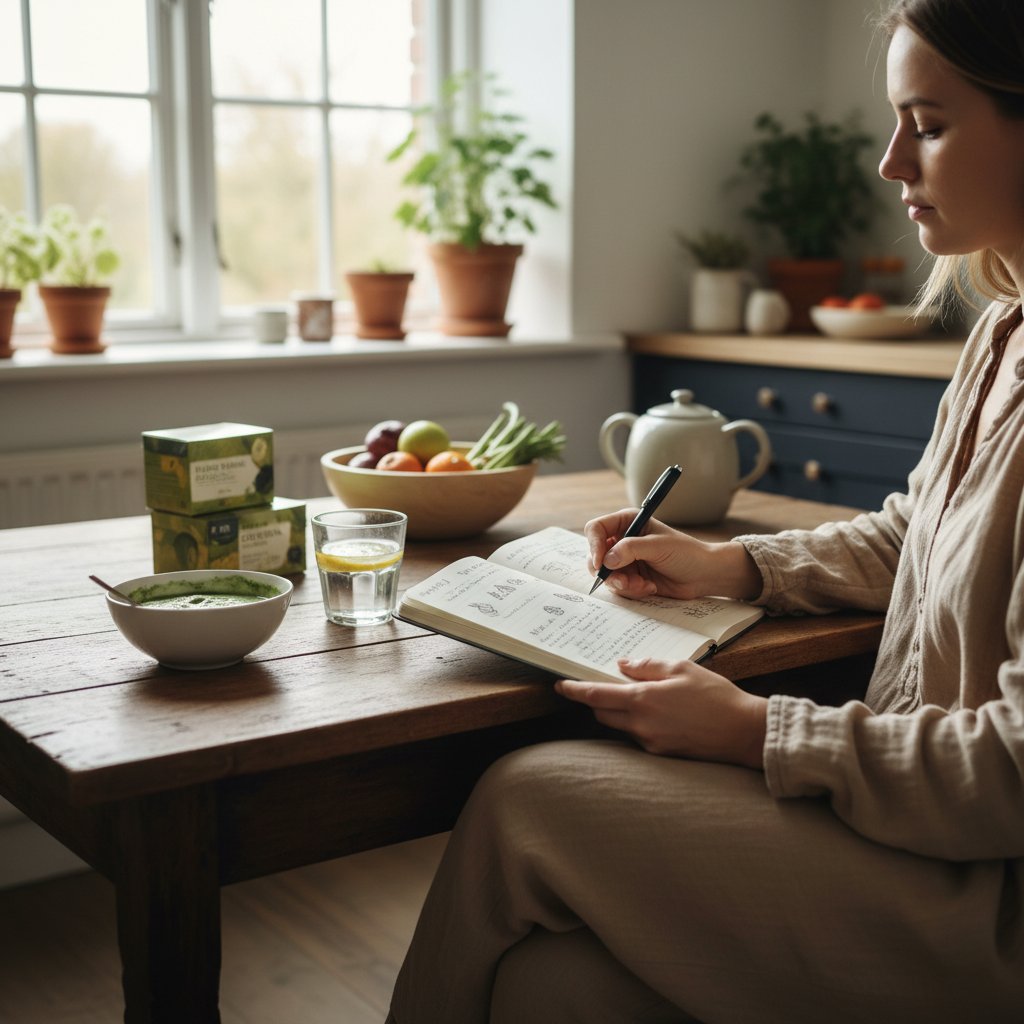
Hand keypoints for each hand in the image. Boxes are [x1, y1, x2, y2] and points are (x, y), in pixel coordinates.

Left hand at [555, 657, 766, 768]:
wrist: (744, 732)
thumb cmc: (717, 697)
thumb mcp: (682, 669)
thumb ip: (648, 667)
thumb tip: (622, 666)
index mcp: (643, 700)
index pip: (596, 696)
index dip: (574, 690)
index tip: (560, 685)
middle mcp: (641, 725)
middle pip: (602, 713)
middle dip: (598, 700)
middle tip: (606, 685)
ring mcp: (650, 743)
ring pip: (620, 726)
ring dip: (620, 712)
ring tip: (642, 698)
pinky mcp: (662, 755)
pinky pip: (639, 736)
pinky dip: (639, 724)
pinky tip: (661, 714)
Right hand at [584, 510, 760, 600]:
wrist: (703, 575)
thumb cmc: (686, 553)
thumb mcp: (658, 547)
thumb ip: (630, 550)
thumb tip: (606, 560)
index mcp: (627, 522)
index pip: (596, 529)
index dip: (594, 545)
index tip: (600, 563)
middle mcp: (622, 540)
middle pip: (595, 555)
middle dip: (609, 572)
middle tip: (624, 581)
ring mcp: (625, 561)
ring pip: (606, 575)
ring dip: (623, 584)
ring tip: (644, 585)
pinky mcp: (630, 578)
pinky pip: (618, 587)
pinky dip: (632, 590)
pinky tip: (650, 588)